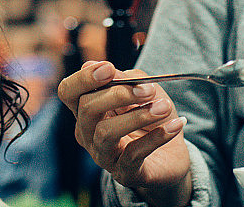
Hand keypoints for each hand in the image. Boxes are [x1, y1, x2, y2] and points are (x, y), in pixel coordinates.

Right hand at [57, 61, 192, 206]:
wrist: (172, 153)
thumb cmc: (151, 117)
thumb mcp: (143, 90)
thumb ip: (126, 79)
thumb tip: (111, 72)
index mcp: (87, 109)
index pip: (68, 91)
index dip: (84, 78)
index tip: (109, 68)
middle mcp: (88, 133)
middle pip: (87, 109)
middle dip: (119, 94)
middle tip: (149, 90)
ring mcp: (104, 156)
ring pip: (106, 132)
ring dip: (138, 115)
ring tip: (163, 107)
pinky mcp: (125, 173)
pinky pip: (133, 154)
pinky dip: (156, 137)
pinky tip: (175, 125)